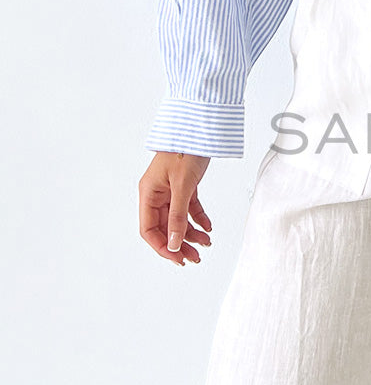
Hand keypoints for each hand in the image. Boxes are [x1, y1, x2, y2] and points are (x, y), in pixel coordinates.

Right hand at [139, 151, 212, 265]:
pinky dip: (198, 218)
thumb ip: (177, 216)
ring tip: (206, 244)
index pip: (149, 229)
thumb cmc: (186, 148)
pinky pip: (189, 208)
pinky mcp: (185, 184)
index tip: (177, 258)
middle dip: (179, 243)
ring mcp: (171, 189)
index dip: (162, 247)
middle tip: (195, 257)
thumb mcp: (182, 185)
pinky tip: (208, 227)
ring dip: (191, 233)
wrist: (200, 127)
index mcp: (148, 193)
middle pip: (164, 227)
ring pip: (178, 219)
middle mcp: (157, 193)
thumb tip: (173, 244)